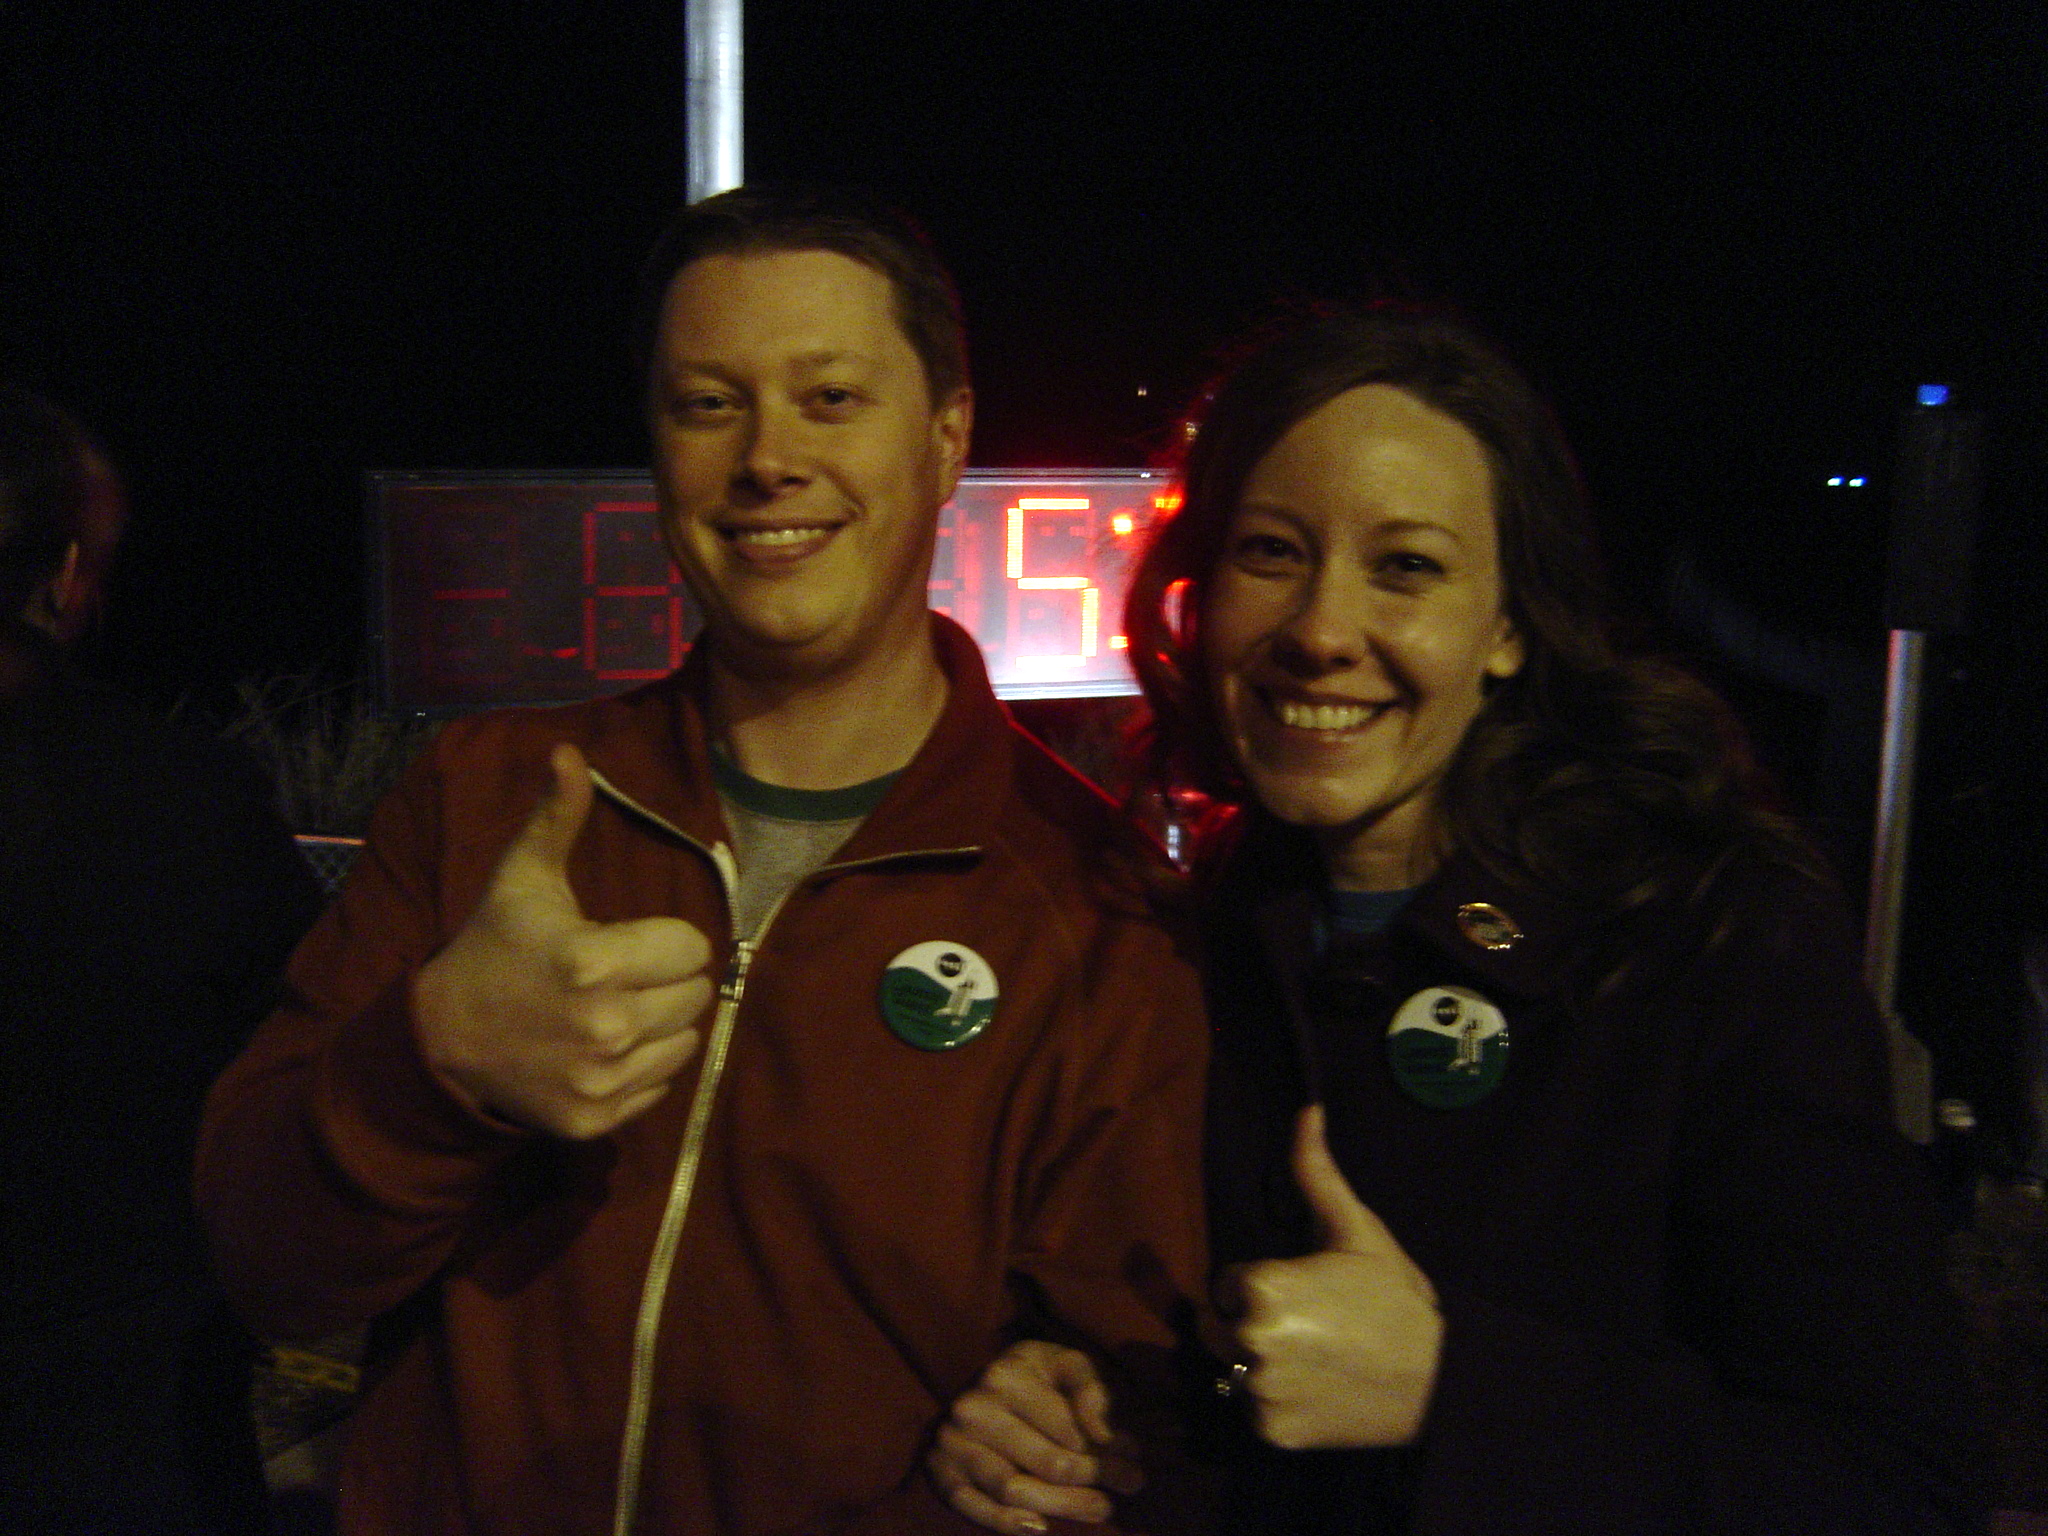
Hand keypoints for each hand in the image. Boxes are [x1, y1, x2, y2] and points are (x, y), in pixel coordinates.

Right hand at [413, 743, 712, 1138]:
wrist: (442, 1041)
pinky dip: (643, 1070)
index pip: (692, 948)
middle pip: (695, 996)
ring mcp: (601, 1080)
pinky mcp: (596, 1121)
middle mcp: (605, 1026)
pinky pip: (662, 1088)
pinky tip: (603, 1050)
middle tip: (624, 976)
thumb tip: (572, 752)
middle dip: (667, 980)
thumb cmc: (495, 947)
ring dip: (662, 1026)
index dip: (666, 940)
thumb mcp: (523, 878)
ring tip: (616, 1011)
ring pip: (686, 1043)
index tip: (629, 941)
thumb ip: (558, 816)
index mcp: (594, 961)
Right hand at [928, 1341, 1143, 1533]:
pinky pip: (972, 1507)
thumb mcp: (1062, 1364)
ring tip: (1102, 1509)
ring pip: (1014, 1489)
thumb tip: (1102, 1433)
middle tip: (1129, 1486)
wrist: (976, 1390)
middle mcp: (972, 1408)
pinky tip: (1041, 1528)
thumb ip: (1088, 1386)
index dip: (1104, 1448)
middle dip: (1093, 1479)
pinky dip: (1005, 1523)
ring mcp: (951, 1442)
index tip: (1133, 1457)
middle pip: (1046, 1462)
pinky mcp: (939, 1472)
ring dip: (1063, 1505)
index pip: (1064, 1427)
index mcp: (1004, 1376)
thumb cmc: (1032, 1378)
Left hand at [1217, 1104, 1443, 1449]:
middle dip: (1251, 1324)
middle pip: (1219, 1329)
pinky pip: (1257, 1413)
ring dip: (1264, 1366)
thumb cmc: (1394, 1297)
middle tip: (1309, 1328)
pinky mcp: (1273, 1431)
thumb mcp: (1356, 1230)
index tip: (1304, 1293)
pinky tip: (1320, 1390)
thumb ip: (1315, 1173)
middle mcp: (1248, 1340)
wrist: (1438, 1380)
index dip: (1261, 1285)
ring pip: (1236, 1372)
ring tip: (1316, 1359)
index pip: (1227, 1283)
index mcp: (1259, 1285)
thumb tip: (1307, 1111)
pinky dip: (1280, 1406)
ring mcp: (1260, 1391)